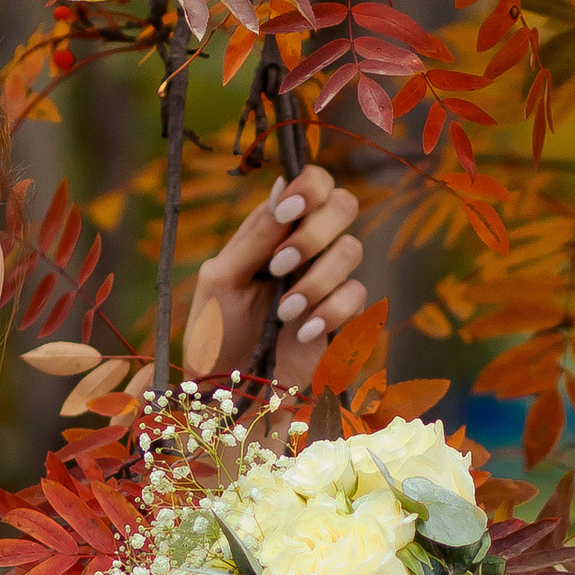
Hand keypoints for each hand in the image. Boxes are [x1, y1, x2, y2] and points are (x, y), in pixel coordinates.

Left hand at [184, 162, 366, 387]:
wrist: (229, 392)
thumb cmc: (217, 332)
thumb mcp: (222, 280)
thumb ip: (253, 236)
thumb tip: (281, 184)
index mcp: (276, 229)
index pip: (313, 182)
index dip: (310, 187)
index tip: (286, 213)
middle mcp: (308, 246)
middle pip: (344, 205)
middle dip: (315, 233)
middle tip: (281, 265)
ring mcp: (328, 280)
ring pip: (352, 250)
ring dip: (316, 280)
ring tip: (283, 313)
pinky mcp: (344, 315)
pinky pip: (357, 296)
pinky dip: (330, 312)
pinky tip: (302, 332)